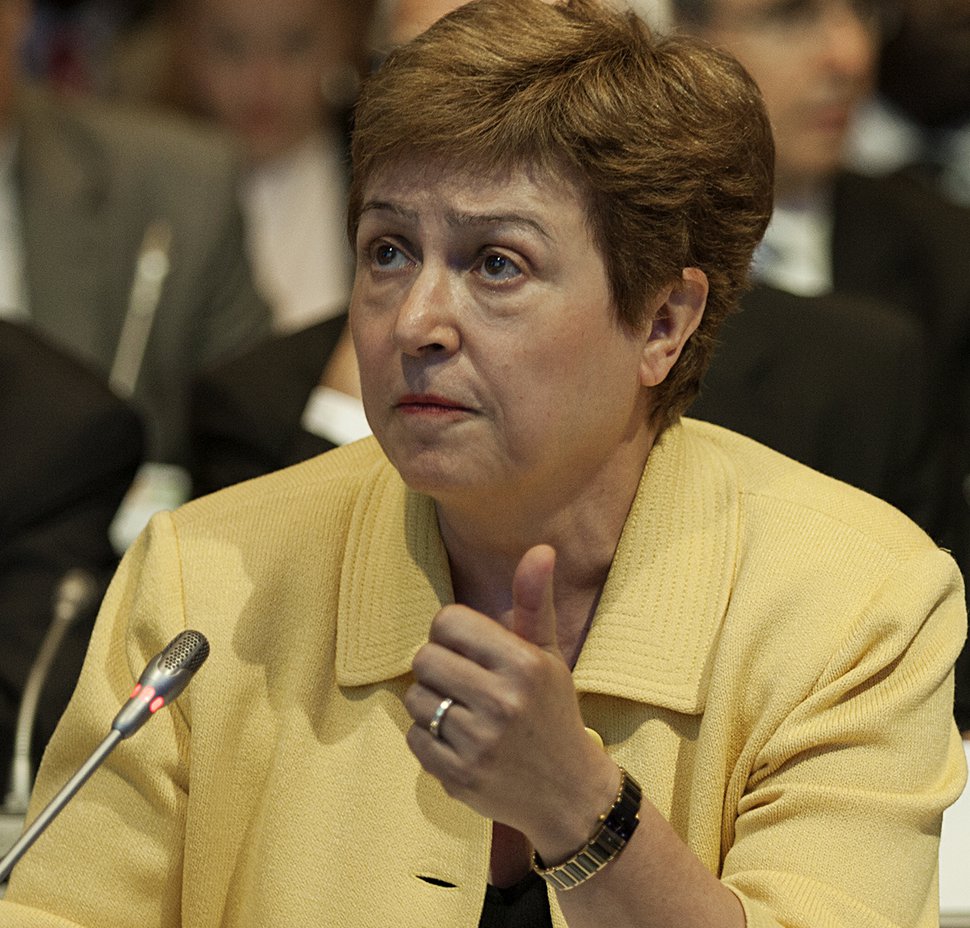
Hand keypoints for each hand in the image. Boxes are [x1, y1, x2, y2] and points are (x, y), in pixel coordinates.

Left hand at [404, 545, 617, 857]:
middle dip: (438, 668)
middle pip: (425, 658)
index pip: (448, 622)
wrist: (568, 793)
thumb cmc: (552, 713)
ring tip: (462, 714)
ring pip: (416, 699)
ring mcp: (480, 742)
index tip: (469, 651)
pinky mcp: (459, 776)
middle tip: (464, 684)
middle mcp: (503, 701)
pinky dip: (428, 739)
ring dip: (430, 704)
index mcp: (524, 664)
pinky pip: (414, 739)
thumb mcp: (548, 655)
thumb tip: (541, 548)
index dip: (451, 633)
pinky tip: (458, 742)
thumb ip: (534, 601)